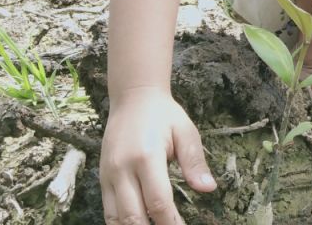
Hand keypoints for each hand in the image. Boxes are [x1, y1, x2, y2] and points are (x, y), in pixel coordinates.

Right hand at [100, 87, 215, 223]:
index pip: (158, 201)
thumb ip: (194, 162)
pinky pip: (108, 211)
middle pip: (134, 216)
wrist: (133, 98)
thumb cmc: (163, 114)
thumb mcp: (185, 131)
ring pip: (116, 218)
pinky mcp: (102, 178)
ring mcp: (108, 175)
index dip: (171, 222)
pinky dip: (120, 224)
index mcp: (146, 156)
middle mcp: (123, 169)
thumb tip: (209, 188)